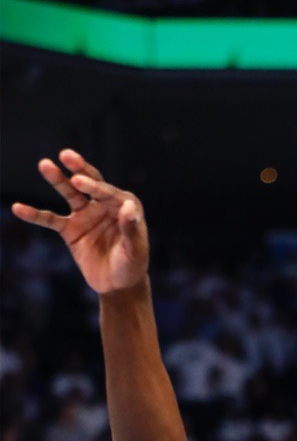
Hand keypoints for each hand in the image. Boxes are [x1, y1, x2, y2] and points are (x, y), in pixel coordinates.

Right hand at [11, 151, 149, 293]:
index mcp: (125, 205)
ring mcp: (85, 214)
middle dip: (79, 169)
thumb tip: (128, 206)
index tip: (78, 181)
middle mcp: (104, 205)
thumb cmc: (132, 266)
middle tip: (66, 155)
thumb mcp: (135, 250)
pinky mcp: (70, 228)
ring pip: (69, 194)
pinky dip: (35, 215)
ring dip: (57, 180)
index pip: (108, 193)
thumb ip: (130, 229)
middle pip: (90, 183)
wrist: (118, 285)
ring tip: (44, 164)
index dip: (94, 186)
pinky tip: (17, 208)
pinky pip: (50, 219)